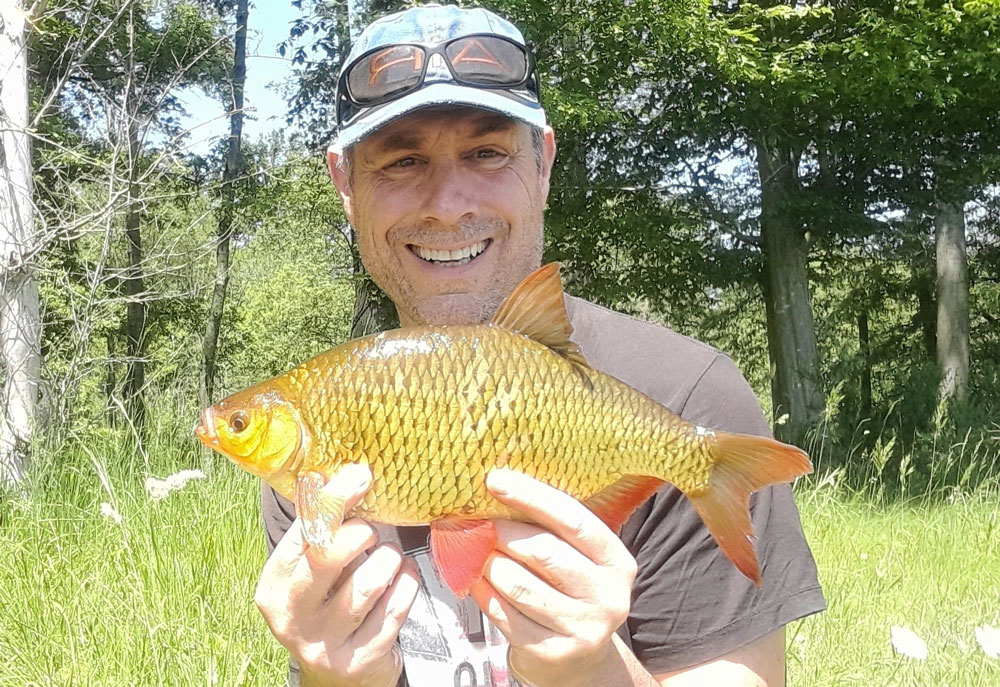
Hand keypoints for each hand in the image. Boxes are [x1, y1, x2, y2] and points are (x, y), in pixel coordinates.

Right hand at [254, 464, 419, 686]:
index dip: (334, 500)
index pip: (302, 533)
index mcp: (273, 586)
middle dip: (360, 532)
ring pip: (369, 583)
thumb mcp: (310, 570)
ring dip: (388, 560)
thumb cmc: (328, 602)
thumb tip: (345, 472)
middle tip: (371, 532)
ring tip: (388, 558)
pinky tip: (402, 578)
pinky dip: (407, 583)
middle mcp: (292, 617)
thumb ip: (320, 530)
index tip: (360, 476)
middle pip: (327, 557)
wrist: (338, 673)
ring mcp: (326, 643)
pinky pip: (396, 607)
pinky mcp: (361, 659)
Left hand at [469, 469, 638, 686]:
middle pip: (543, 551)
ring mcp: (580, 628)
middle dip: (503, 533)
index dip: (532, 497)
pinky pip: (502, 613)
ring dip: (489, 563)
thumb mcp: (581, 560)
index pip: (574, 519)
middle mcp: (606, 596)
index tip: (496, 480)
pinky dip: (482, 591)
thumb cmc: (573, 593)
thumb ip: (554, 530)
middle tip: (480, 524)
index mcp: (617, 562)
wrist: (581, 660)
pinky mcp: (549, 652)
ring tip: (478, 553)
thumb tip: (501, 489)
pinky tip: (477, 579)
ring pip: (517, 584)